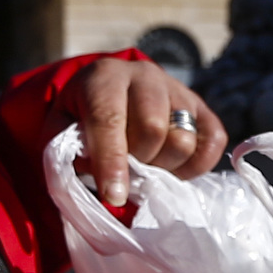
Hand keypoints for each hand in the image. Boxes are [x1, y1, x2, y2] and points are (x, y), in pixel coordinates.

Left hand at [54, 57, 227, 208]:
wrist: (111, 92)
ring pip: (183, 140)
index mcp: (104, 77)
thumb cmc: (82, 116)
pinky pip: (212, 143)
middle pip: (153, 130)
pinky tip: (171, 167)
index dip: (111, 161)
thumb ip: (66, 152)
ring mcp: (178, 90)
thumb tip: (101, 182)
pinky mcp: (203, 108)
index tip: (113, 196)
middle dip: (137, 163)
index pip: (110, 119)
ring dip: (163, 166)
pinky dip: (194, 166)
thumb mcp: (60, 129)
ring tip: (145, 165)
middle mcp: (145, 76)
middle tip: (125, 171)